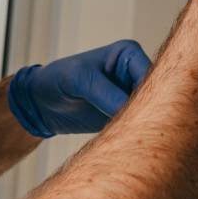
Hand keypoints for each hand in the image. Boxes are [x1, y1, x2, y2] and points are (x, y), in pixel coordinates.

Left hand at [7, 39, 152, 137]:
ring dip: (143, 125)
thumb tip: (132, 111)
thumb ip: (106, 94)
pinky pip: (138, 125)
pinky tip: (128, 143)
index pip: (152, 75)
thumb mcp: (80, 80)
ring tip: (133, 138)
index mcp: (129, 54)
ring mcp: (132, 95)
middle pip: (156, 95)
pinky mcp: (126, 114)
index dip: (153, 95)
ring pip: (149, 112)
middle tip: (141, 131)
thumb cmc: (58, 79)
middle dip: (151, 112)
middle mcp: (135, 73)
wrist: (41, 101)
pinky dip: (135, 134)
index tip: (145, 115)